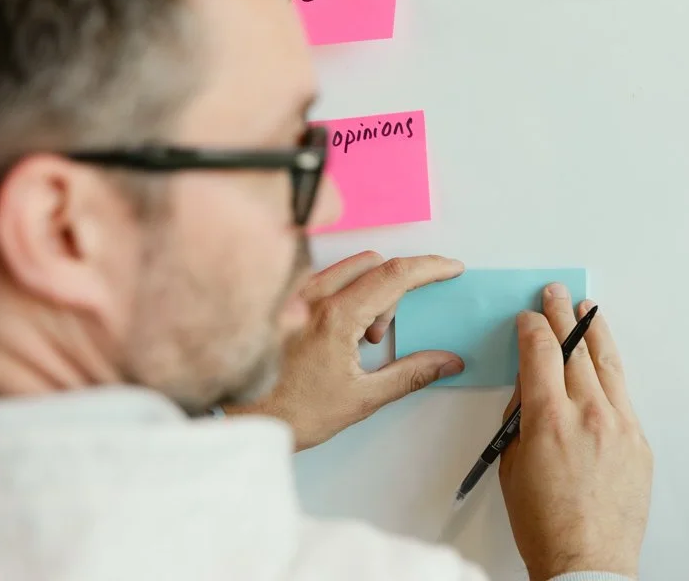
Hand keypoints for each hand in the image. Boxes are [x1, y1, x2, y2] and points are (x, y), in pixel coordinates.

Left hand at [225, 252, 464, 449]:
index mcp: (336, 317)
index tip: (451, 269)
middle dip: (395, 291)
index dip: (430, 267)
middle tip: (385, 336)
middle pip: (375, 266)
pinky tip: (340, 332)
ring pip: (350, 269)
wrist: (237, 422)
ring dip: (369, 293)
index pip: (395, 275)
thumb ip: (410, 375)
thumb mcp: (360, 399)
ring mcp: (295, 296)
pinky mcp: (284, 302)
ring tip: (361, 339)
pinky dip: (346, 296)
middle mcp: (313, 297)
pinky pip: (327, 280)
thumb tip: (447, 362)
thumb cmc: (289, 412)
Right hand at [498, 284, 651, 580]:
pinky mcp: (639, 440)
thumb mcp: (512, 467)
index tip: (527, 317)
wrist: (588, 561)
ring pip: (606, 364)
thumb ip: (522, 421)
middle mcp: (588, 414)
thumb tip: (532, 391)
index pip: (539, 352)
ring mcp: (620, 425)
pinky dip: (610, 372)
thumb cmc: (544, 524)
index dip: (532, 327)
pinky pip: (622, 394)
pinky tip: (604, 360)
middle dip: (562, 316)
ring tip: (587, 310)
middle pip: (574, 349)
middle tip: (556, 294)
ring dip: (593, 333)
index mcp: (549, 419)